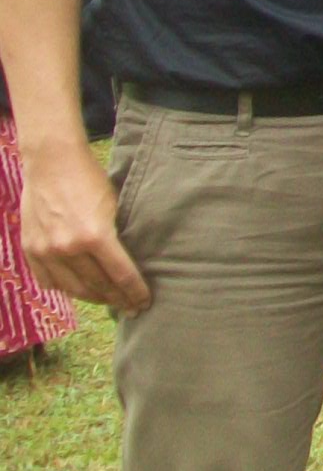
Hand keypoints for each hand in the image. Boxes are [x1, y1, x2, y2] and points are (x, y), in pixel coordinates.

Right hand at [21, 137, 147, 312]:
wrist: (52, 162)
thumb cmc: (90, 180)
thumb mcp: (114, 207)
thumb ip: (117, 237)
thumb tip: (129, 263)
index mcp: (95, 236)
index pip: (121, 275)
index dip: (135, 291)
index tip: (144, 301)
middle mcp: (68, 248)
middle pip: (98, 286)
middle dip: (117, 299)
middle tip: (130, 307)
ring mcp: (46, 251)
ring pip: (73, 288)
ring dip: (93, 298)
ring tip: (109, 301)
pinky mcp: (30, 249)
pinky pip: (48, 281)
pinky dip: (65, 289)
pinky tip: (79, 291)